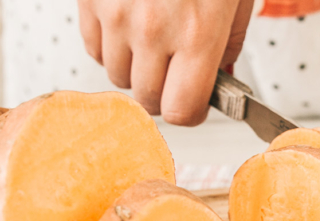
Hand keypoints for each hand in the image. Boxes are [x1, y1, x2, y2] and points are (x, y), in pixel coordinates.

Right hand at [78, 0, 254, 124]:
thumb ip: (228, 44)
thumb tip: (221, 81)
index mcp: (197, 32)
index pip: (182, 110)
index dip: (190, 111)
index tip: (195, 101)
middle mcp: (154, 29)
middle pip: (148, 101)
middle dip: (163, 91)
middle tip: (176, 70)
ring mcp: (116, 15)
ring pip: (117, 76)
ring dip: (136, 67)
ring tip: (154, 38)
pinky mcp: (91, 1)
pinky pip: (94, 48)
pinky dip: (110, 44)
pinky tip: (130, 22)